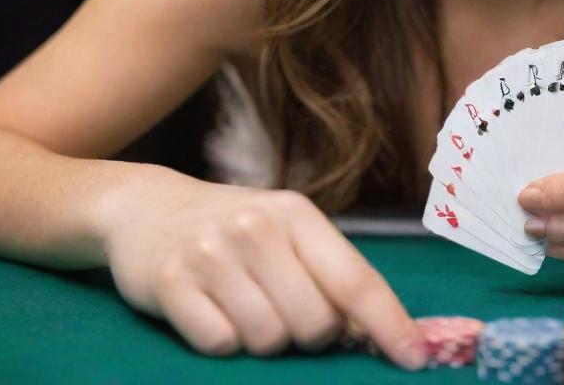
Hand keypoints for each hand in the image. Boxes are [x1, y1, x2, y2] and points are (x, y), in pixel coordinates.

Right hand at [102, 172, 425, 366]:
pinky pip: (220, 346)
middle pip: (314, 323)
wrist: (147, 206)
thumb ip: (328, 273)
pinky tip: (212, 310)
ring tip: (246, 306)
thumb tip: (373, 332)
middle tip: (288, 312)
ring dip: (264, 339)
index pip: (355, 280)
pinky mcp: (171, 285)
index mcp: (296, 214)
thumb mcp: (285, 230)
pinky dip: (222, 342)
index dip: (389, 324)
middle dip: (310, 335)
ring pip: (268, 340)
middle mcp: (257, 229)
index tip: (415, 358)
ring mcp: (212, 255)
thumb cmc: (234, 225)